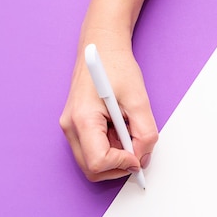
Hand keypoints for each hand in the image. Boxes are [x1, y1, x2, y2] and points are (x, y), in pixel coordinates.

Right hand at [60, 29, 157, 181]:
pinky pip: (93, 150)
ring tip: (128, 131)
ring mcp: (71, 127)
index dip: (122, 163)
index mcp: (83, 119)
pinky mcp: (77, 127)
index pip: (98, 162)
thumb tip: (143, 158)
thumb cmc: (116, 67)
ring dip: (115, 157)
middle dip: (118, 166)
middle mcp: (70, 126)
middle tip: (137, 149)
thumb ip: (145, 133)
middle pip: (92, 169)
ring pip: (93, 163)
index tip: (138, 154)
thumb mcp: (139, 101)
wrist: (102, 48)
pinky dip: (111, 148)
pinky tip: (120, 129)